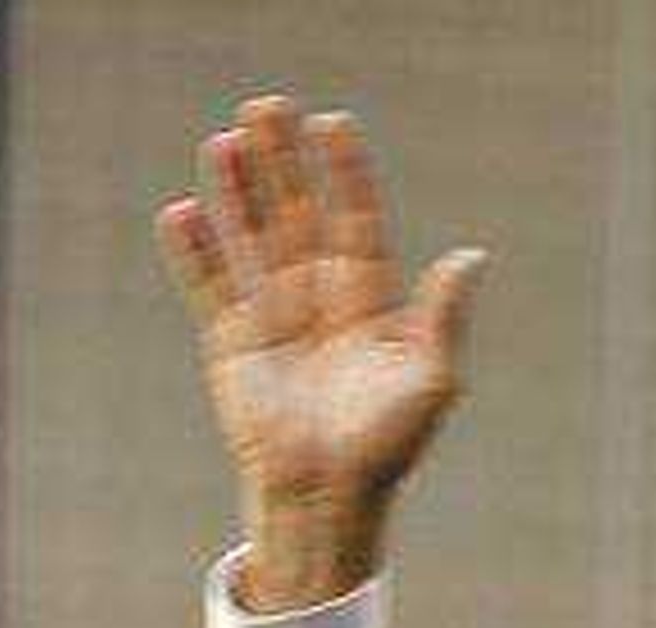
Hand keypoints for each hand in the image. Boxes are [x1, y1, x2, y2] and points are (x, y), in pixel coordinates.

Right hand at [154, 96, 485, 607]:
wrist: (330, 493)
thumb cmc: (388, 444)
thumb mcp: (430, 381)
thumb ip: (443, 318)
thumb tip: (472, 257)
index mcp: (372, 302)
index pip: (357, 222)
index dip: (346, 175)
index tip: (334, 124)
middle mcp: (321, 298)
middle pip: (298, 215)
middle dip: (283, 163)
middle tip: (268, 106)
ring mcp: (274, 315)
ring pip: (251, 238)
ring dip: (237, 190)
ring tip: (225, 139)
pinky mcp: (232, 341)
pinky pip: (209, 285)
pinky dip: (194, 252)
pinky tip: (183, 211)